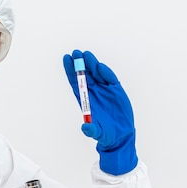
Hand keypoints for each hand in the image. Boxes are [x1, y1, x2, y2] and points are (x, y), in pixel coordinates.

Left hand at [63, 49, 137, 174]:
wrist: (120, 134)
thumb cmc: (105, 133)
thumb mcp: (97, 134)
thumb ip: (91, 130)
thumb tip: (85, 128)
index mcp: (85, 100)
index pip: (75, 82)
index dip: (70, 71)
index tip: (66, 59)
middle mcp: (93, 92)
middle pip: (84, 75)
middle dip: (79, 63)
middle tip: (75, 52)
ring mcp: (104, 90)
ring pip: (96, 73)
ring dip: (91, 64)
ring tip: (86, 55)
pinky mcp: (116, 90)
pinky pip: (109, 78)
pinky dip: (105, 72)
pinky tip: (100, 66)